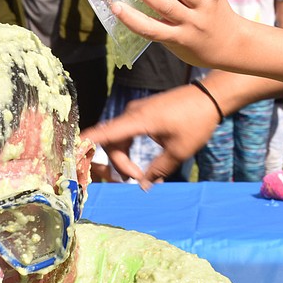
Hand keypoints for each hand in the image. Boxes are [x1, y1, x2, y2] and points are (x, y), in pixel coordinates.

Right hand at [82, 82, 219, 185]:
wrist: (209, 98)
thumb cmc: (195, 122)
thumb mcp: (179, 152)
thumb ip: (158, 170)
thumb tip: (145, 185)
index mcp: (138, 120)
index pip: (105, 133)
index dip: (87, 144)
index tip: (73, 153)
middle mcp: (132, 114)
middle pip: (111, 142)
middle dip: (120, 164)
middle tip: (137, 180)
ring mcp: (137, 112)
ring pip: (118, 139)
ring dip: (124, 159)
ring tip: (137, 175)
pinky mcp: (143, 114)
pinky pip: (126, 134)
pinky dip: (129, 149)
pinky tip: (137, 162)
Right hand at [112, 0, 249, 73]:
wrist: (233, 46)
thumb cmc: (197, 46)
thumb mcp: (178, 46)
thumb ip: (163, 28)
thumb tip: (141, 3)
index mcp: (177, 39)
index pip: (150, 30)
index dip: (132, 19)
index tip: (115, 7)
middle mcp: (191, 24)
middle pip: (165, 6)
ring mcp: (204, 9)